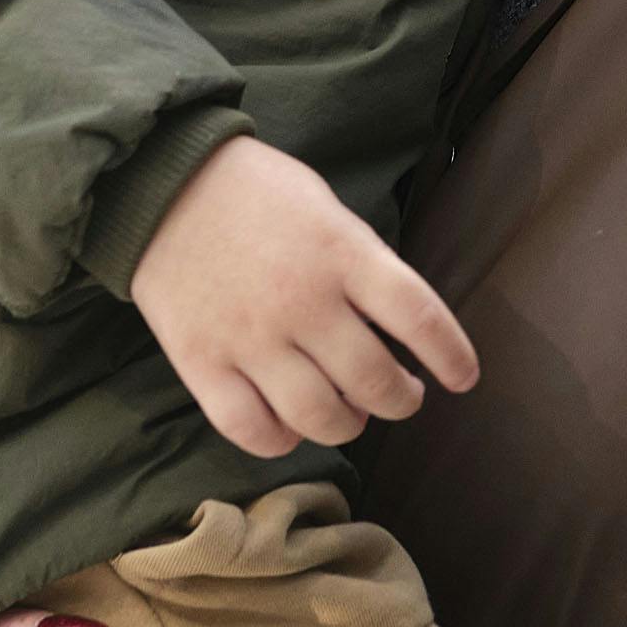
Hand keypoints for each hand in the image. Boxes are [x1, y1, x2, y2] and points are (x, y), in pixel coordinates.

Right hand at [129, 135, 478, 456]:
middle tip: (403, 396)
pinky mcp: (202, 363)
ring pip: (320, 416)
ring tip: (351, 414)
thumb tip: (396, 324)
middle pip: (374, 380)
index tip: (463, 378)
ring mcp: (251, 337)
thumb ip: (361, 263)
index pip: (419, 316)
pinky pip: (252, 429)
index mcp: (344, 254)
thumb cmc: (257, 193)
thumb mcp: (328, 208)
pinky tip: (290, 427)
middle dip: (401, 399)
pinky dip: (281, 440)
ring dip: (348, 425)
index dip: (450, 354)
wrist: (162, 185)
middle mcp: (304, 302)